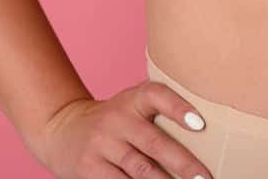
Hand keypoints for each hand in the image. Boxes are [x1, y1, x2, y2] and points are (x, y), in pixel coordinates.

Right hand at [34, 79, 213, 177]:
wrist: (61, 129)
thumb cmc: (114, 122)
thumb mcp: (131, 106)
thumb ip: (159, 112)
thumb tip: (206, 137)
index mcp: (131, 100)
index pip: (156, 95)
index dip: (178, 108)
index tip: (200, 124)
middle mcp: (116, 120)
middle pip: (153, 142)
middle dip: (183, 163)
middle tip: (205, 178)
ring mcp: (101, 146)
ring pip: (139, 170)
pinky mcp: (89, 169)